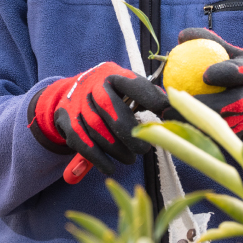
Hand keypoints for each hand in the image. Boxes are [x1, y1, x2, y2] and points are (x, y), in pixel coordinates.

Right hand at [29, 62, 167, 173]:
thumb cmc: (110, 93)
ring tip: (130, 158)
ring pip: (96, 129)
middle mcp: (94, 85)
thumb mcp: (127, 87)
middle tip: (145, 149)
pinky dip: (97, 159)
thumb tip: (176, 112)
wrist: (70, 91)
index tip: (168, 115)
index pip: (134, 85)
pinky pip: (81, 142)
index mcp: (114, 75)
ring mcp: (78, 101)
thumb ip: (149, 97)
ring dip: (116, 149)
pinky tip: (110, 167)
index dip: (151, 100)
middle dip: (129, 133)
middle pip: (110, 108)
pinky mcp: (66, 119)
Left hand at [166, 28, 242, 138]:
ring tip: (166, 114)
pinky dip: (193, 131)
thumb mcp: (234, 51)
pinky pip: (215, 136)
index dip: (224, 74)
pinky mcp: (240, 136)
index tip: (205, 75)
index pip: (238, 72)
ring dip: (190, 121)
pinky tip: (172, 124)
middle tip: (171, 99)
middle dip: (198, 105)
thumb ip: (208, 41)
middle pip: (226, 105)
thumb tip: (181, 35)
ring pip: (218, 125)